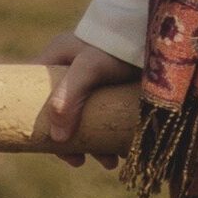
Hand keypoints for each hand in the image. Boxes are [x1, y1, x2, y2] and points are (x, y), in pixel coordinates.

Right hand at [33, 34, 134, 164]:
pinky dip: (111, 133)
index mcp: (58, 58)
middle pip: (63, 111)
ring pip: (87, 116)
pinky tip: (122, 150)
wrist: (162, 35)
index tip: (51, 148)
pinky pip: (108, 114)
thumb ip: (69, 97)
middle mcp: (74, 69)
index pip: (35, 94)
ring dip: (95, 142)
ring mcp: (96, 78)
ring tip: (111, 163)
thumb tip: (57, 138)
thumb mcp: (89, 67)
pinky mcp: (117, 85)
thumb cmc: (118, 44)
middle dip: (73, 139)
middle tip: (82, 161)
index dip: (37, 122)